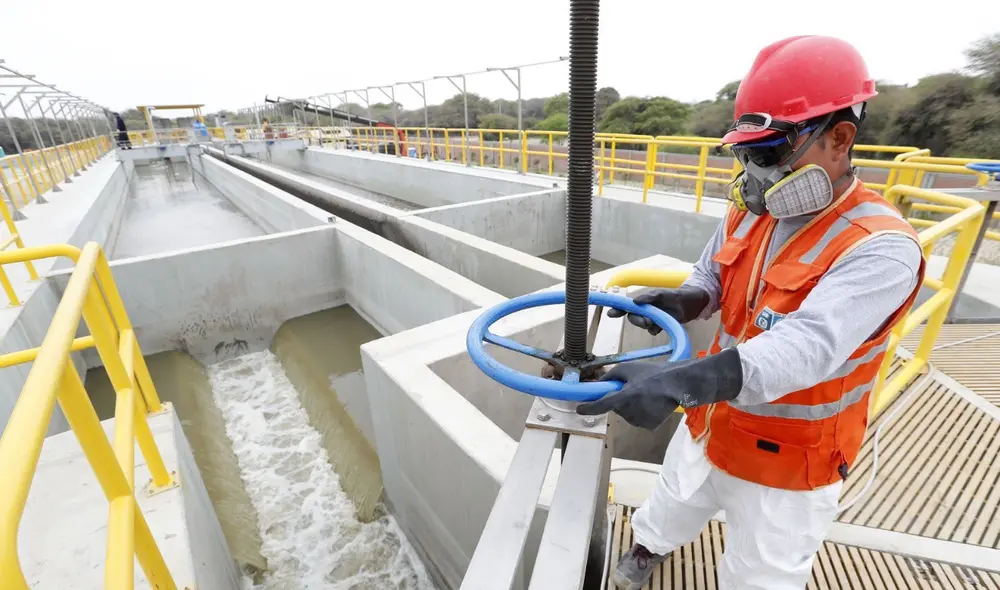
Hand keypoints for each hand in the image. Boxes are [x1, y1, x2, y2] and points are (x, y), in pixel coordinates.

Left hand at [576, 348, 743, 430]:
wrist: (679, 385)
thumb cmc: (653, 374)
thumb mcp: (628, 368)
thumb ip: (611, 376)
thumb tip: (598, 383)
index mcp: (625, 397)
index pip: (601, 406)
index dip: (588, 408)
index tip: (579, 409)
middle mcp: (631, 412)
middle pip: (615, 408)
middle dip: (618, 400)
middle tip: (631, 388)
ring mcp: (640, 420)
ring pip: (626, 414)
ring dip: (630, 406)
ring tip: (644, 394)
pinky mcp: (648, 426)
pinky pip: (637, 419)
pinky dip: (640, 412)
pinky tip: (651, 403)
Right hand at [608, 286, 709, 334]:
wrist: (695, 304)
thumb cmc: (680, 295)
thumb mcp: (665, 294)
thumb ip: (650, 297)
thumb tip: (635, 301)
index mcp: (645, 299)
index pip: (627, 304)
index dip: (618, 308)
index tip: (611, 313)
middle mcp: (646, 308)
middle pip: (633, 317)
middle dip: (637, 321)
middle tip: (647, 322)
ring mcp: (653, 317)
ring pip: (642, 324)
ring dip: (647, 325)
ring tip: (657, 322)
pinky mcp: (660, 324)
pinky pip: (652, 330)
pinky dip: (655, 329)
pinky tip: (661, 326)